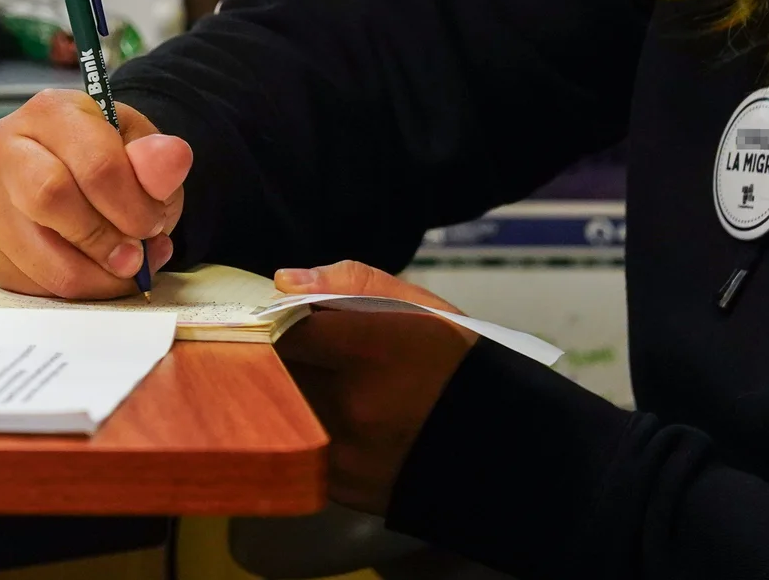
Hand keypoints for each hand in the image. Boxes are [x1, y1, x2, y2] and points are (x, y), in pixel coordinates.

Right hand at [0, 89, 191, 298]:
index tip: (154, 225)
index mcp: (49, 111)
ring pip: (40, 257)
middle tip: (135, 256)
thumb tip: (171, 159)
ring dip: (95, 276)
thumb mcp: (142, 149)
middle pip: (49, 199)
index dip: (133, 206)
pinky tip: (96, 273)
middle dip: (104, 240)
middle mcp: (3, 148)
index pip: (94, 164)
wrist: (76, 171)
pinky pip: (31, 285)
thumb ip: (158, 159)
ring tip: (124, 268)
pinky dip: (74, 290)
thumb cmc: (109, 157)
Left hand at [272, 261, 477, 514]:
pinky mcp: (341, 486)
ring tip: (303, 377)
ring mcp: (346, 450)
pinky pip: (296, 448)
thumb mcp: (421, 307)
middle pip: (274, 371)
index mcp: (376, 347)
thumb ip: (351, 283)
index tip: (269, 314)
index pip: (287, 327)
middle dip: (268, 355)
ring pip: (278, 410)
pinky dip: (297, 429)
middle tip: (277, 344)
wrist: (500, 447)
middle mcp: (355, 402)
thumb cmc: (457, 364)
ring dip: (278, 392)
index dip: (270, 318)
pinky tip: (319, 416)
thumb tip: (285, 281)